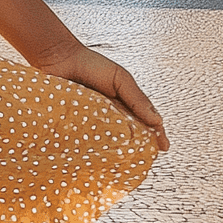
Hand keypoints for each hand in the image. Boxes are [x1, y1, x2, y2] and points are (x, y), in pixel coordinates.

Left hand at [31, 41, 168, 149]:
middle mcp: (111, 118)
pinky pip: (84, 143)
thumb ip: (137, 98)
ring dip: (114, 154)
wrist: (59, 58)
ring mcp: (92, 125)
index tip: (164, 147)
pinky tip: (95, 159)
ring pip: (107, 145)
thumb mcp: (120, 78)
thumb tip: (157, 120)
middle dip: (136, 150)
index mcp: (125, 107)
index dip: (155, 136)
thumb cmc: (91, 65)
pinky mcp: (74, 128)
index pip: (144, 124)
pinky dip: (90, 151)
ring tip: (122, 164)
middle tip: (143, 160)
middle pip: (127, 139)